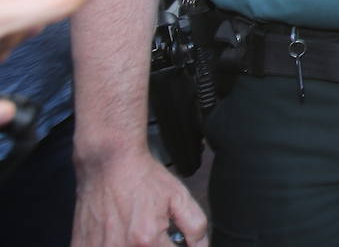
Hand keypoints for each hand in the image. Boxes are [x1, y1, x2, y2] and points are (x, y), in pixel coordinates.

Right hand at [73, 149, 207, 246]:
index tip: (173, 242)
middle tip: (151, 232)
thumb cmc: (142, 178)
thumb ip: (195, 226)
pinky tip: (117, 234)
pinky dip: (112, 245)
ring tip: (135, 231)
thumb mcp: (179, 197)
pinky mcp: (81, 246)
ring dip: (133, 246)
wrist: (108, 163)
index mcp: (147, 241)